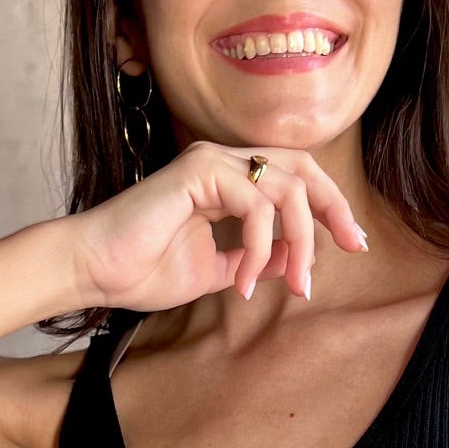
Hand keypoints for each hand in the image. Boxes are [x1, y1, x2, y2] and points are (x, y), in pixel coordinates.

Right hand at [71, 140, 368, 312]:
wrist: (96, 271)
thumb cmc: (143, 270)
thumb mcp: (218, 270)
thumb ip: (256, 258)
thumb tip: (295, 258)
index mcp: (227, 179)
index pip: (295, 178)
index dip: (330, 206)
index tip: (352, 243)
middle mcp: (223, 162)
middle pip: (303, 167)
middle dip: (334, 207)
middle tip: (352, 245)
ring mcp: (210, 162)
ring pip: (286, 188)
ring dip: (300, 241)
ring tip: (296, 285)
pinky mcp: (199, 172)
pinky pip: (255, 204)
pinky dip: (259, 246)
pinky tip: (243, 281)